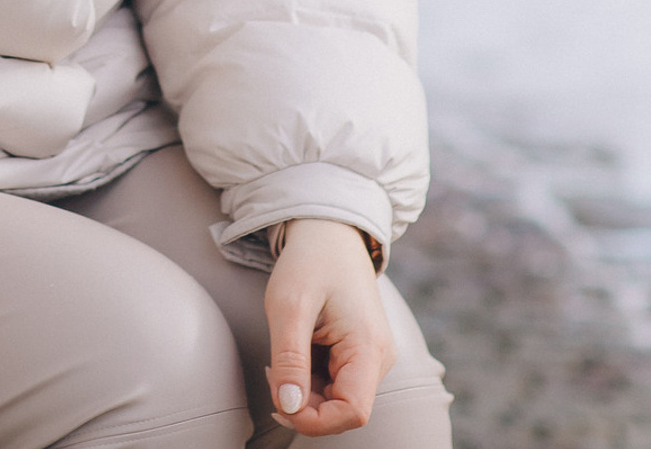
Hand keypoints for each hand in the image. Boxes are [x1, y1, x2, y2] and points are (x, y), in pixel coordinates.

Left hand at [264, 219, 395, 435]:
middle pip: (343, 409)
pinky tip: (295, 350)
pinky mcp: (360, 352)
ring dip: (304, 389)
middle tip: (272, 371)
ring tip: (281, 354)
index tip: (279, 403)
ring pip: (337, 397)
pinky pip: (336, 381)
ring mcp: (371, 356)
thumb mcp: (288, 305)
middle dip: (304, 403)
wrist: (328, 230)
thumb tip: (289, 408)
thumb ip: (289, 360)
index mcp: (369, 347)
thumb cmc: (310, 261)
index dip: (316, 420)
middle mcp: (378, 358)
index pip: (353, 412)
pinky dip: (310, 376)